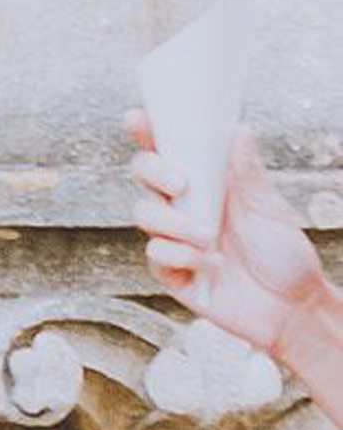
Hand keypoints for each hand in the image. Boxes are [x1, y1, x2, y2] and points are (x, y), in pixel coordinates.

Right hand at [132, 115, 325, 369]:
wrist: (291, 308)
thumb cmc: (284, 256)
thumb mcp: (269, 209)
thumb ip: (248, 174)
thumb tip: (238, 130)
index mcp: (208, 186)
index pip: (171, 153)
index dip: (148, 134)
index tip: (138, 121)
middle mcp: (186, 208)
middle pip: (144, 177)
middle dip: (153, 172)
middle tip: (181, 185)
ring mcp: (176, 240)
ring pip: (144, 214)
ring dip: (173, 223)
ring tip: (208, 237)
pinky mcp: (173, 273)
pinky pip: (156, 255)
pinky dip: (180, 256)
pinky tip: (209, 265)